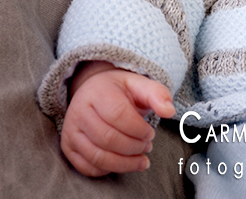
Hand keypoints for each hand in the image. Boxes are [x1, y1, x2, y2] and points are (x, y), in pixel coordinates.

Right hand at [61, 61, 174, 176]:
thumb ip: (157, 94)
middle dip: (133, 147)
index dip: (138, 129)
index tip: (151, 133)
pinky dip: (108, 169)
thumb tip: (170, 111)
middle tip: (148, 147)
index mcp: (98, 92)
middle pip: (108, 138)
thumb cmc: (120, 90)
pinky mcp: (68, 147)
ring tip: (141, 159)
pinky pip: (87, 167)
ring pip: (97, 156)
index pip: (118, 115)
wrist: (93, 91)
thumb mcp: (139, 84)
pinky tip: (123, 162)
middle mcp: (79, 111)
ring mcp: (71, 131)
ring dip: (124, 163)